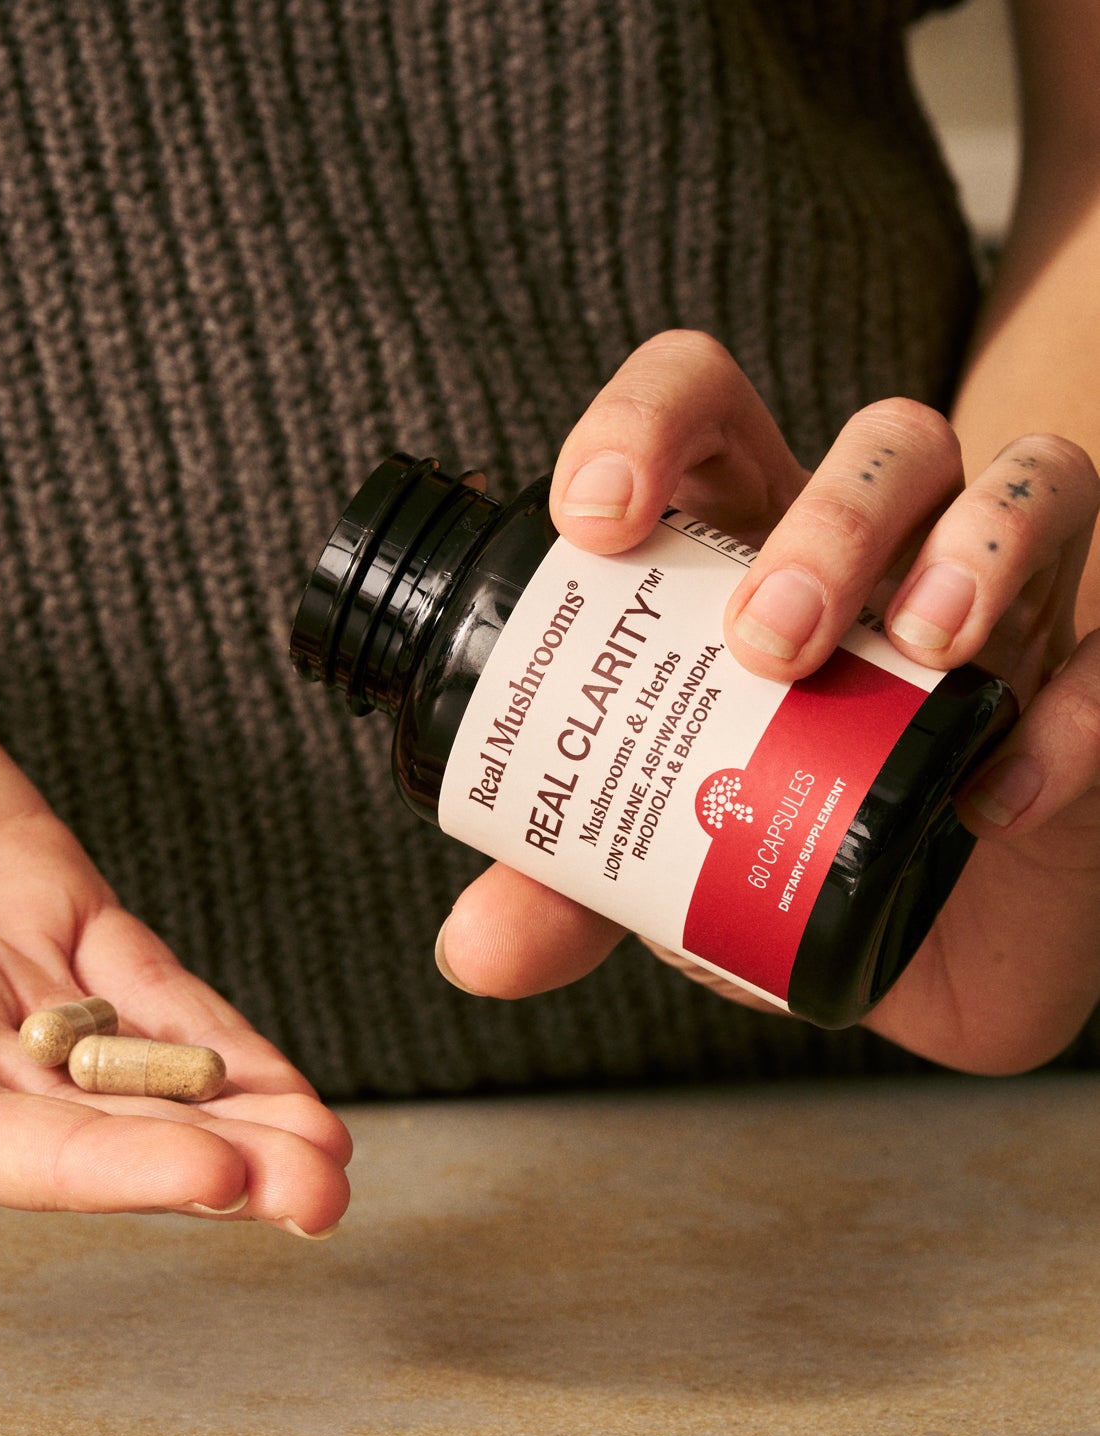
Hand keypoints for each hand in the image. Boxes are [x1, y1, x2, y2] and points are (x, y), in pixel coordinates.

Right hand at [0, 503, 350, 1231]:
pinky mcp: (32, 884)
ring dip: (228, 1104)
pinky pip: (131, 970)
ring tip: (326, 1148)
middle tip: (314, 1190)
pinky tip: (270, 1064)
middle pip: (72, 1123)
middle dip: (196, 1157)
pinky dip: (203, 1018)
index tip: (201, 1176)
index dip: (82, 1169)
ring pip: (122, 1060)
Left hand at [437, 331, 1099, 1073]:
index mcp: (749, 544)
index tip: (595, 517)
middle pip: (876, 442)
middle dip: (824, 521)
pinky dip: (1066, 715)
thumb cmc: (781, 832)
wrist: (935, 926)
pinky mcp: (1094, 673)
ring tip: (918, 650)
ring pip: (1020, 483)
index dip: (644, 422)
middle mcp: (885, 544)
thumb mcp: (658, 852)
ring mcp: (1006, 594)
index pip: (703, 409)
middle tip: (767, 641)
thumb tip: (474, 949)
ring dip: (968, 553)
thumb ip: (567, 887)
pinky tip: (1004, 794)